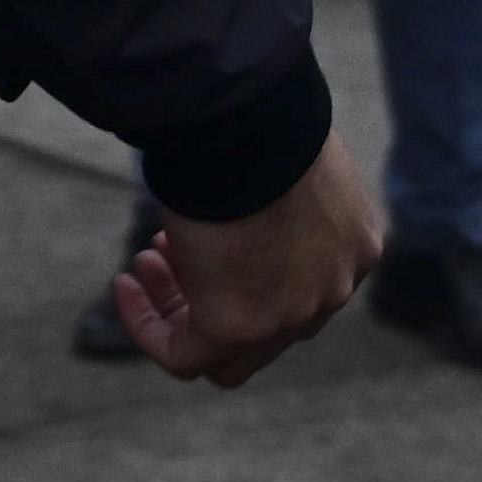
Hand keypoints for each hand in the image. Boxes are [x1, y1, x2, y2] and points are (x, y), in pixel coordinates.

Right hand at [108, 135, 381, 385]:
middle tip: (166, 254)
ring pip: (229, 350)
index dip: (247, 266)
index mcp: (355, 248)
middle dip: (212, 288)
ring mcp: (290, 317)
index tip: (211, 235)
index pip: (303, 285)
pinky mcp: (240, 328)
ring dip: (178, 307)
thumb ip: (281, 202)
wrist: (249, 126)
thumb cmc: (263, 127)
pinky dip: (151, 329)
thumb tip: (244, 203)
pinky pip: (186, 355)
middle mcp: (331, 291)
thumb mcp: (289, 166)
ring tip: (142, 264)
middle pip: (267, 323)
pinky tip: (125, 289)